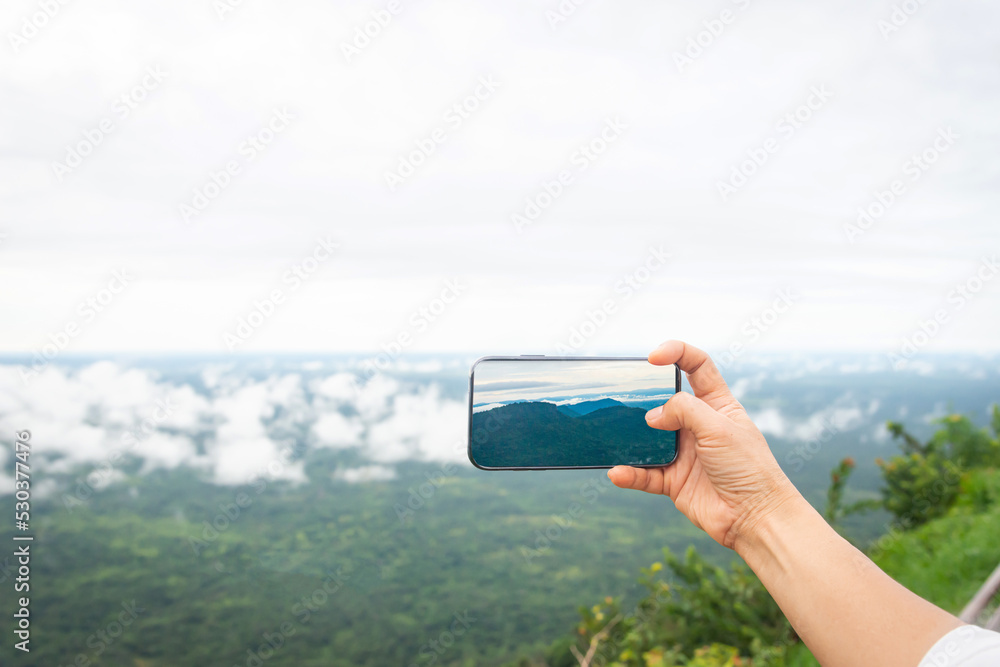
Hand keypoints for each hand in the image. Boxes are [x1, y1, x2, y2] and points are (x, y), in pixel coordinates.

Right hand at [608, 340, 801, 549]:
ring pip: (648, 438)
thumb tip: (652, 415)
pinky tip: (617, 473)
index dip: (676, 353)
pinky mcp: (673, 480)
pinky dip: (629, 473)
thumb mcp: (719, 427)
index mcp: (717, 404)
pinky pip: (644, 474)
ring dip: (632, 438)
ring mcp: (684, 453)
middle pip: (664, 401)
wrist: (755, 517)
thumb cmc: (749, 467)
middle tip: (629, 400)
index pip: (697, 367)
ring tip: (615, 436)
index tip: (653, 357)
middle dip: (645, 398)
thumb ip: (684, 410)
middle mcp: (698, 425)